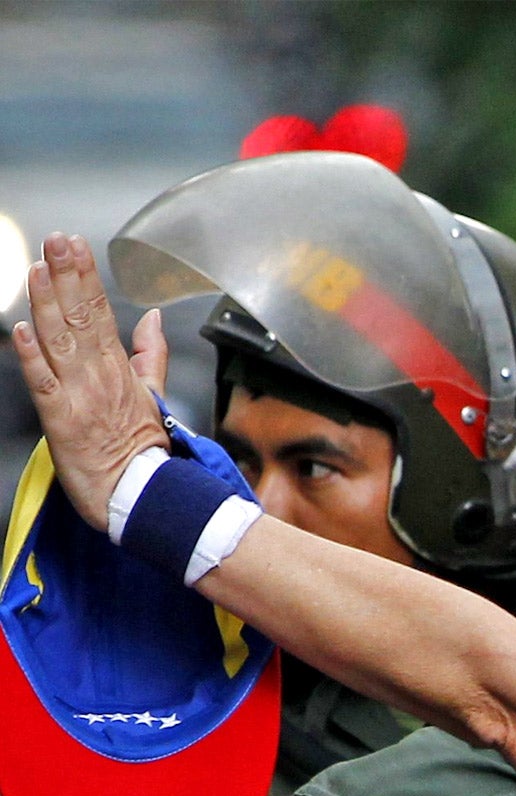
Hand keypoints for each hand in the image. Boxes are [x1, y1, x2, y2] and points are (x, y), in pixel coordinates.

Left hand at [8, 232, 168, 529]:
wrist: (141, 495)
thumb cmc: (143, 449)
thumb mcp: (153, 395)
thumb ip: (149, 354)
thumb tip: (154, 318)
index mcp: (118, 370)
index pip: (101, 312)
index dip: (87, 277)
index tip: (76, 245)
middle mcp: (99, 377)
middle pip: (81, 318)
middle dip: (68, 276)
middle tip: (57, 241)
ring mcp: (80, 397)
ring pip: (61, 343)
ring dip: (48, 304)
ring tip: (38, 269)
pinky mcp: (62, 422)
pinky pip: (45, 385)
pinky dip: (33, 358)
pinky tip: (22, 331)